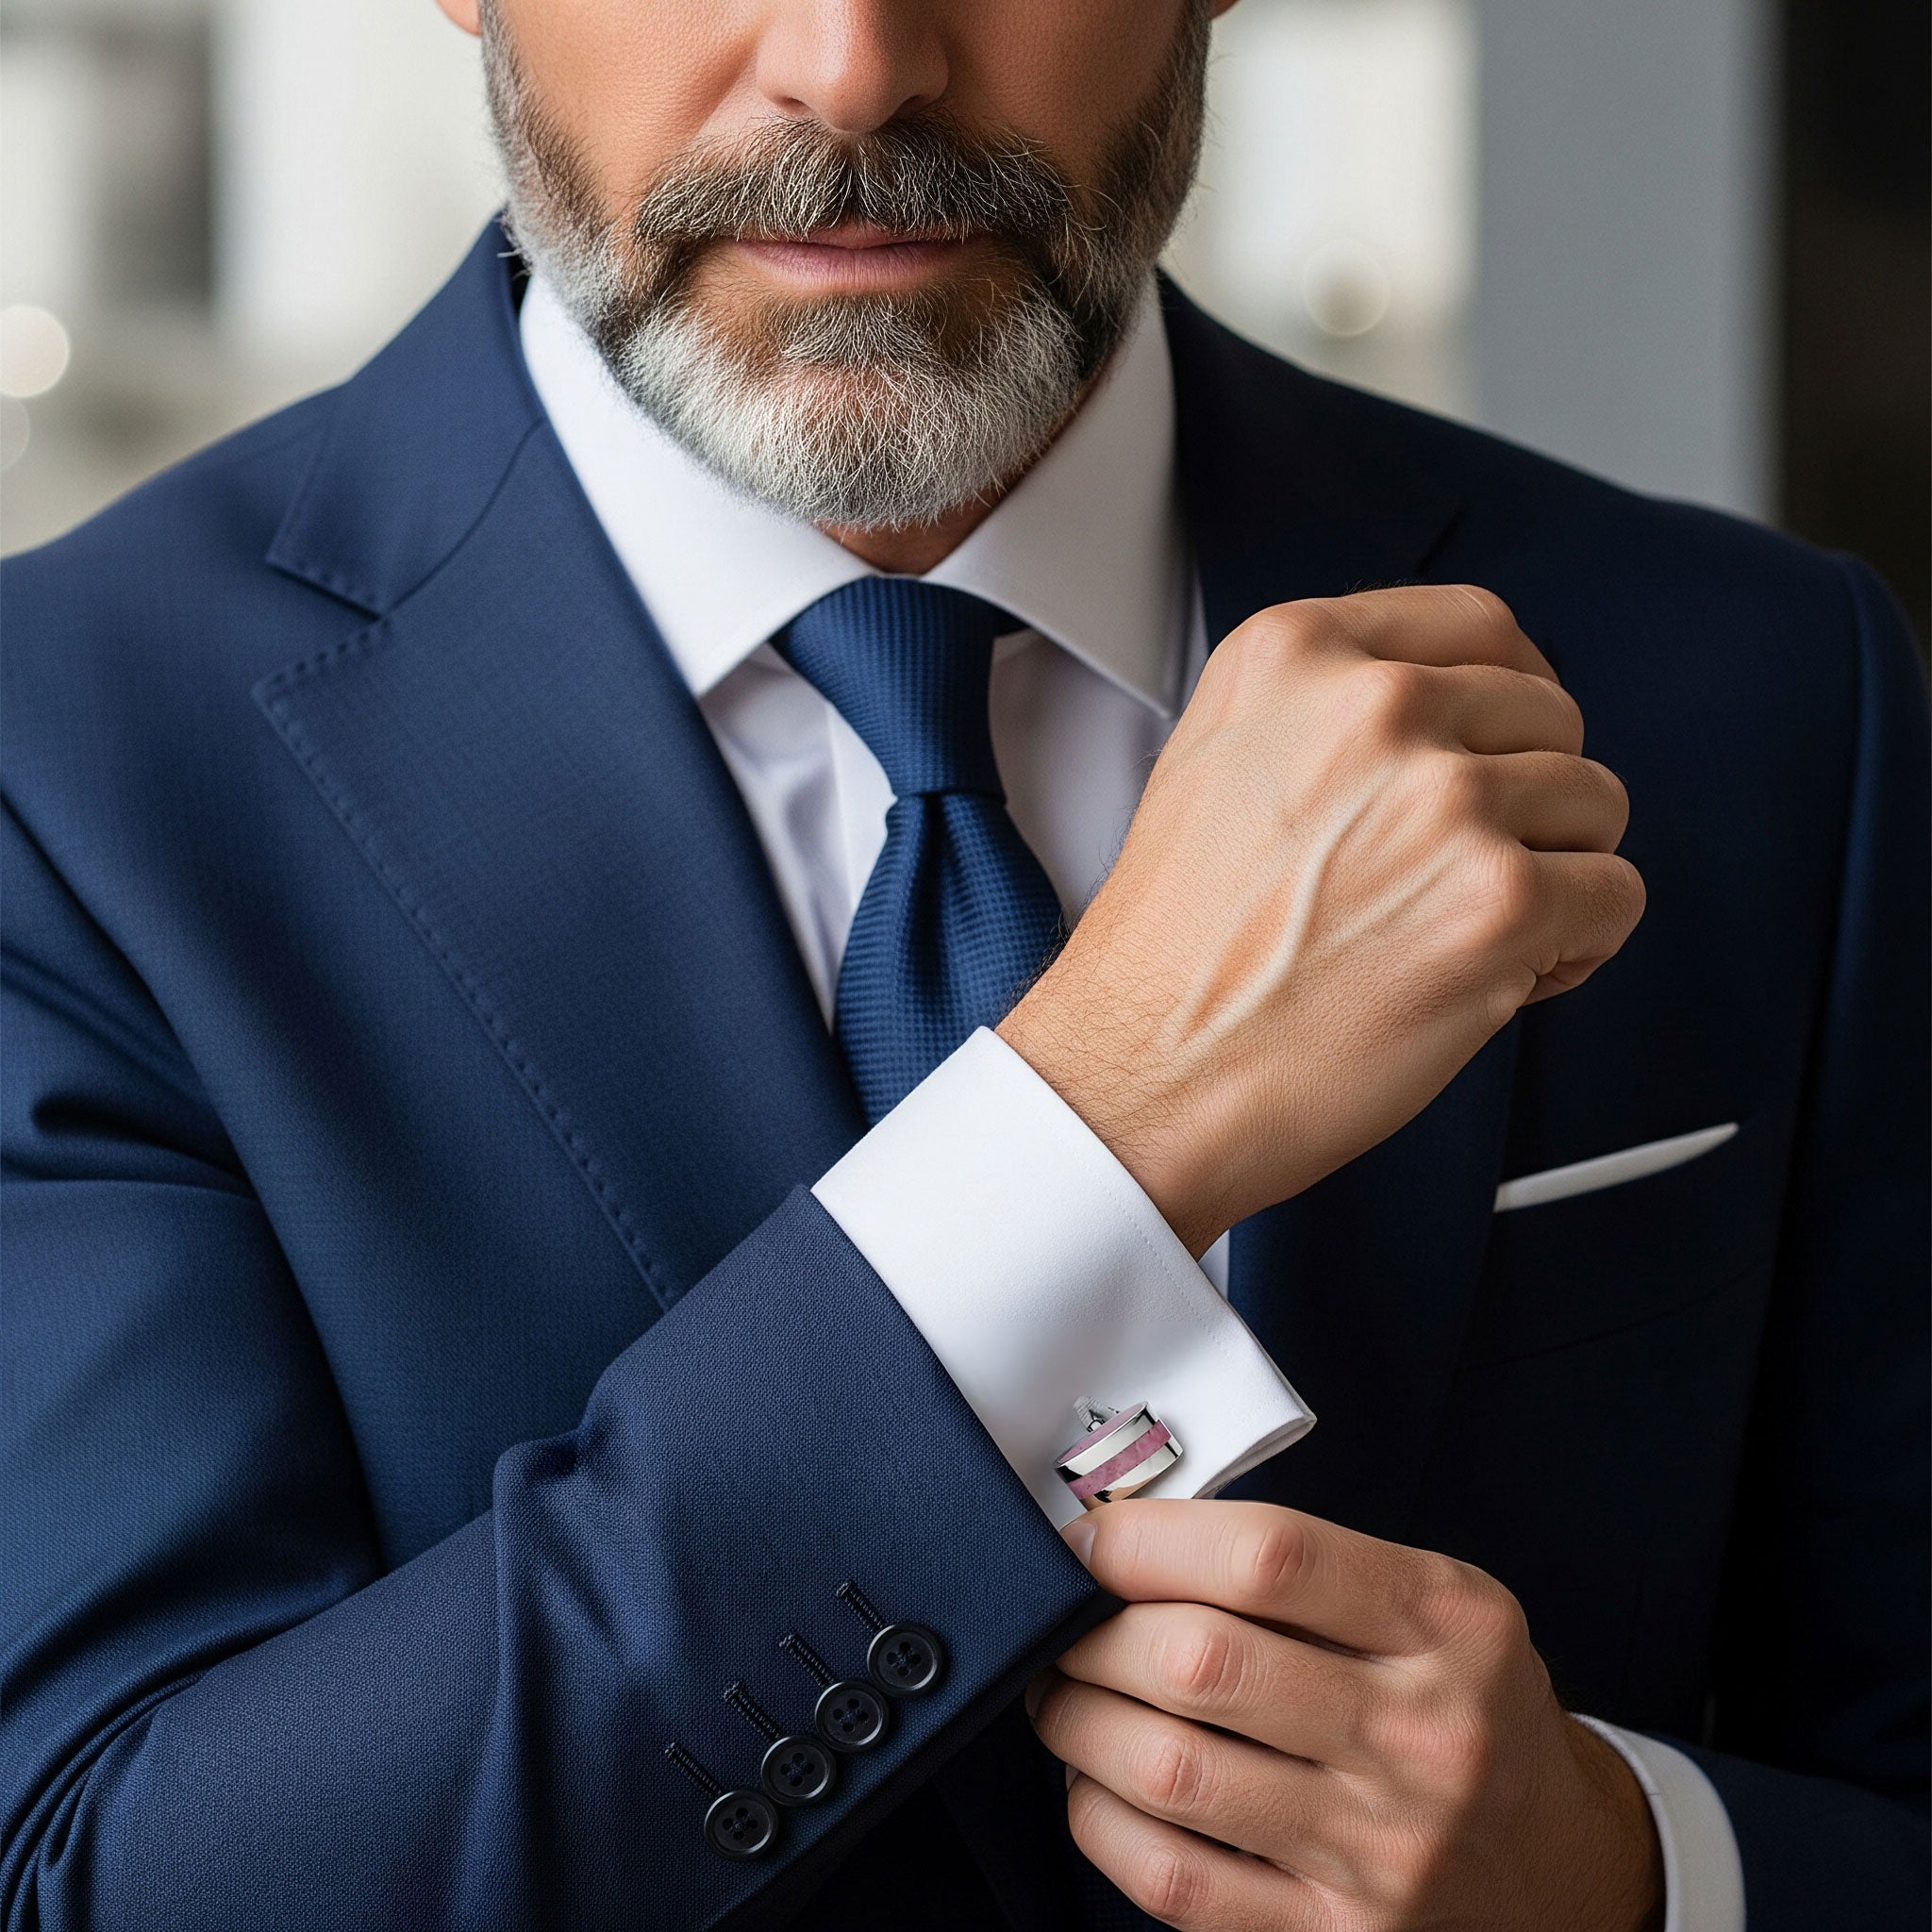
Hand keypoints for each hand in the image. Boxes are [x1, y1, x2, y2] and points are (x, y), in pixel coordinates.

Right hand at [997, 585, 1642, 1254]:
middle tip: (1453, 878)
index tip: (1499, 749)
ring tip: (1459, 933)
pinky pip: (1615, 896)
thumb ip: (1328, 712)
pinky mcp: (1500, 899)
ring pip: (1594, 803)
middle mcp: (1374, 705)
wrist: (1139, 1077)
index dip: (1506, 699)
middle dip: (1525, 800)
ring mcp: (1444, 797)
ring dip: (1552, 875)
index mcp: (1294, 654)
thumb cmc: (1172, 953)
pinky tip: (1495, 978)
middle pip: (1548, 714)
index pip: (1477, 623)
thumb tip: (1457, 715)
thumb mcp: (1218, 763)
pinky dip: (1576, 949)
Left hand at [1029, 1501, 1662, 1931]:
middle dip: (1095, 1632)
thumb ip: (1307, 1563)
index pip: (1270, 1555)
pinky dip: (1102, 1819)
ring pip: (1172, 1771)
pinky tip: (1096, 1781)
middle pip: (1203, 1661)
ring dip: (1079, 1720)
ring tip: (1062, 1693)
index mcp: (1449, 1623)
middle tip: (1065, 1620)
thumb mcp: (1434, 1601)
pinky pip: (1176, 1880)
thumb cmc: (1461, 1701)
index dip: (1150, 1538)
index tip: (1090, 1538)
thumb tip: (1130, 1538)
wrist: (1552, 1859)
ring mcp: (1382, 1849)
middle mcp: (1423, 1736)